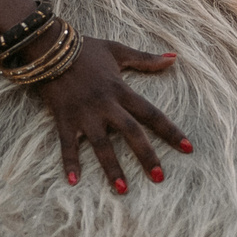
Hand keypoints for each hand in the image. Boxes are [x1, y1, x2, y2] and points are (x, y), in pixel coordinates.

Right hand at [32, 33, 188, 192]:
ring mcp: (84, 113)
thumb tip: (174, 58)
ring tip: (123, 190)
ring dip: (112, 168)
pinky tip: (73, 182)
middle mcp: (105, 104)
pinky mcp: (64, 118)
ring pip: (102, 145)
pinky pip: (67, 144)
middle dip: (146, 155)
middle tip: (159, 178)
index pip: (151, 113)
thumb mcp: (118, 51)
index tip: (188, 148)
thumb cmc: (85, 49)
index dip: (171, 131)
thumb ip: (146, 59)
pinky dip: (69, 162)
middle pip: (131, 133)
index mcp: (121, 90)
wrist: (48, 46)